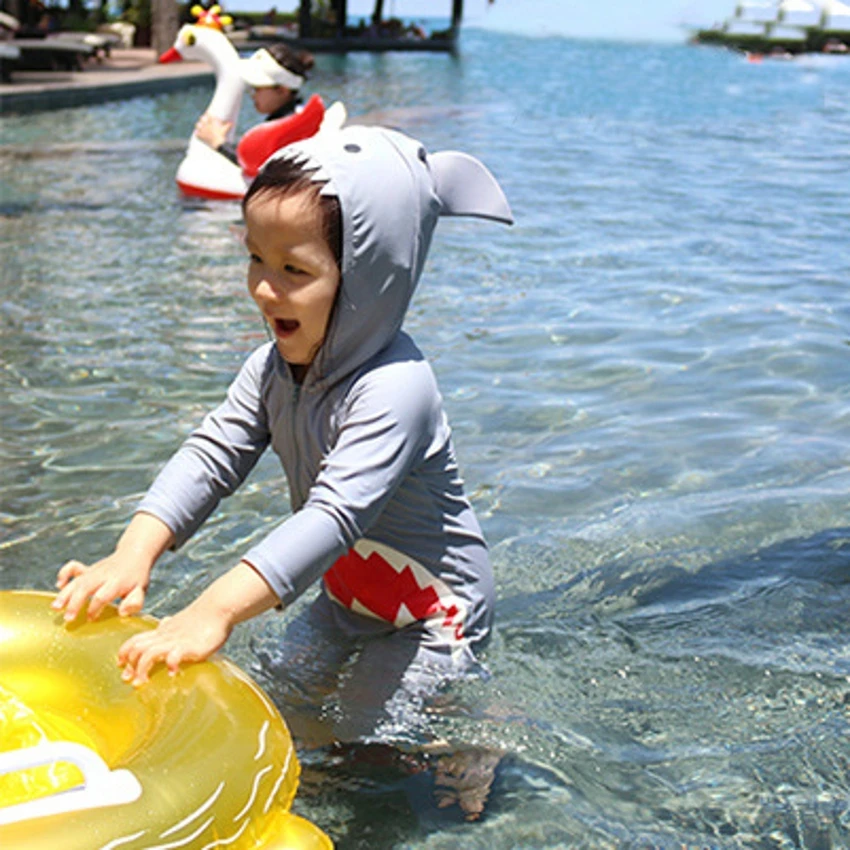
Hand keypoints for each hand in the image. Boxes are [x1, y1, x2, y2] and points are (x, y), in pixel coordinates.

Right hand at [52, 512, 172, 621]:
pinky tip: (59, 585)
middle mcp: (103, 575)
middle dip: (75, 603)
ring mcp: (94, 571)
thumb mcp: (141, 590)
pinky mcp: (88, 569)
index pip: (102, 595)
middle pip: (86, 587)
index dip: (94, 608)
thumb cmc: (137, 578)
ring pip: (77, 581)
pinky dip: (65, 574)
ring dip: (65, 594)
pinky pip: (74, 568)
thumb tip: (122, 612)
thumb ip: (135, 602)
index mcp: (117, 582)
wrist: (134, 554)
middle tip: (67, 619)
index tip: (91, 619)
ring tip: (55, 607)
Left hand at [116, 561, 277, 686]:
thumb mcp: (182, 621)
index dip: (124, 653)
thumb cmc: (204, 615)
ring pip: (149, 653)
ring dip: (142, 669)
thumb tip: (163, 623)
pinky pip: (174, 656)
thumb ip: (170, 625)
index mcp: (163, 632)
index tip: (121, 666)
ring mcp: (177, 641)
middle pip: (138, 648)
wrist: (220, 606)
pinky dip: (169, 665)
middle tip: (129, 680)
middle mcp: (166, 636)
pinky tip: (172, 673)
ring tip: (143, 682)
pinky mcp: (190, 646)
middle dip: (130, 665)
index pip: (136, 640)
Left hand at [194, 112, 232, 148]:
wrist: (218, 144)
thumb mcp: (226, 129)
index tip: (208, 115)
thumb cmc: (223, 136)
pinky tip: (199, 135)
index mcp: (211, 121)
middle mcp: (205, 124)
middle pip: (201, 118)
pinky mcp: (200, 136)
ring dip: (199, 126)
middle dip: (202, 119)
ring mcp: (202, 130)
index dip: (207, 115)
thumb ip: (228, 125)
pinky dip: (198, 134)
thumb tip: (232, 122)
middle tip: (204, 122)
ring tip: (200, 128)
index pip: (208, 115)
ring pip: (197, 125)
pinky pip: (196, 133)